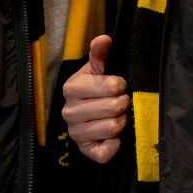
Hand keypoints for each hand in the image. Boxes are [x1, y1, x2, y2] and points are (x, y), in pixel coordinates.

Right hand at [61, 35, 128, 163]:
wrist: (89, 115)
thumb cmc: (96, 88)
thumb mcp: (97, 68)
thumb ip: (100, 52)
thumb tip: (104, 39)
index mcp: (71, 88)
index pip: (110, 86)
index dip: (120, 85)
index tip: (119, 85)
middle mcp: (68, 112)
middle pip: (113, 108)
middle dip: (123, 104)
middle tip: (121, 102)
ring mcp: (75, 133)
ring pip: (112, 128)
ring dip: (121, 122)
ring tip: (118, 116)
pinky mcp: (85, 151)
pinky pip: (104, 154)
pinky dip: (114, 146)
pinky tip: (115, 139)